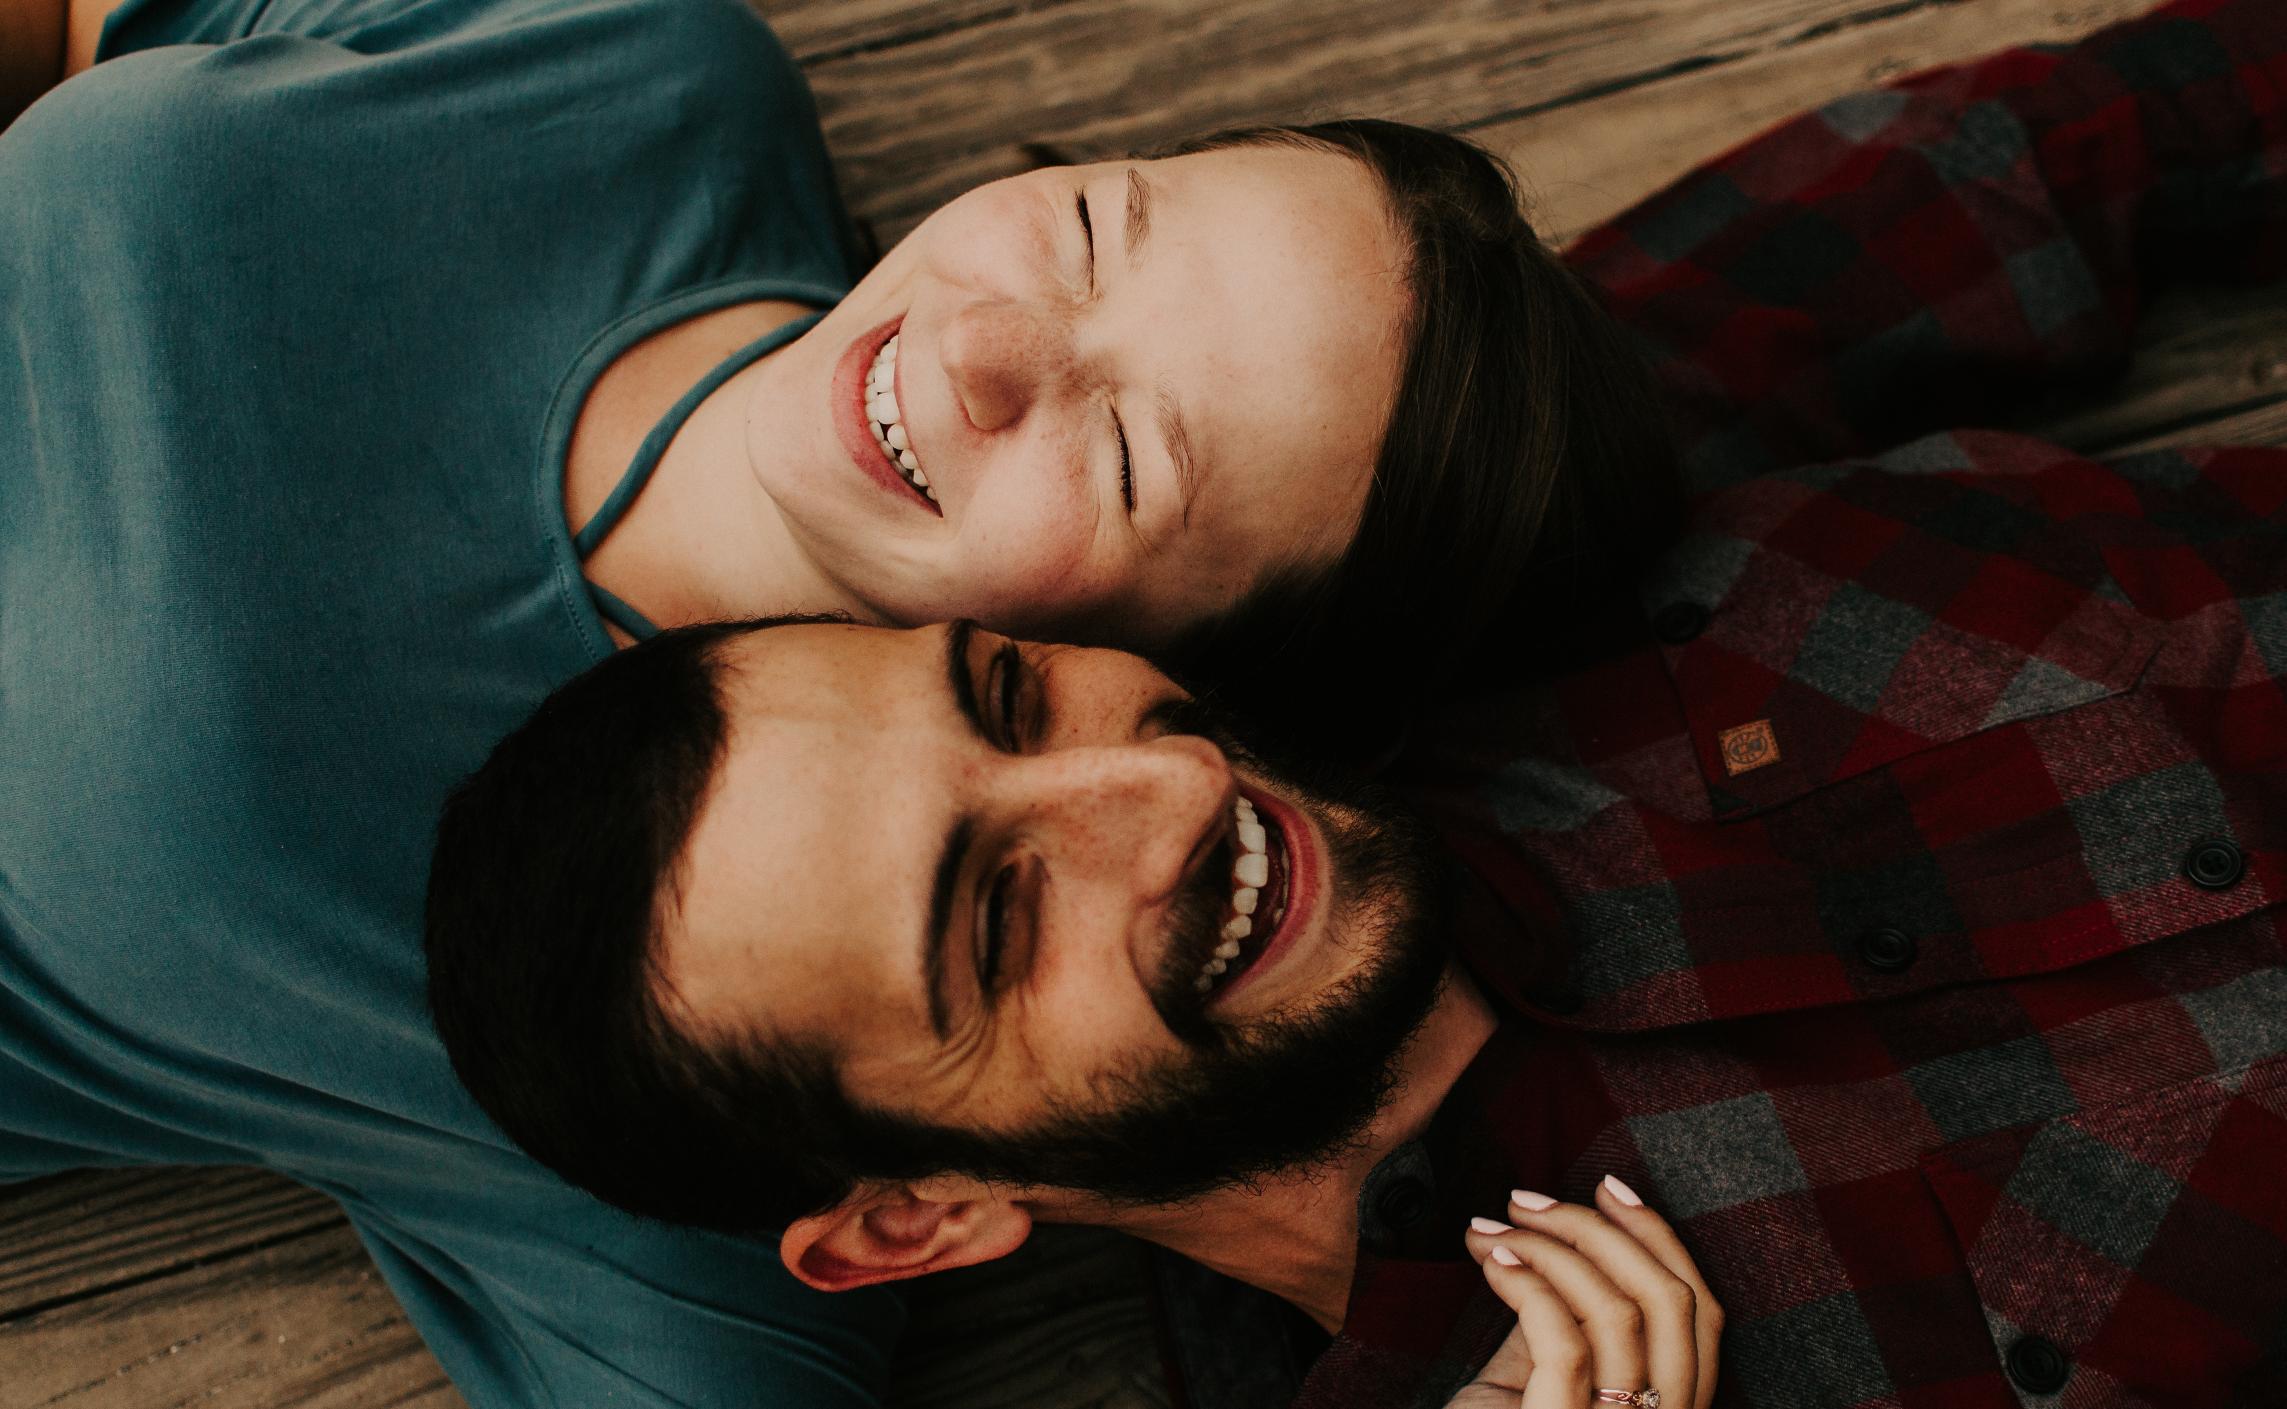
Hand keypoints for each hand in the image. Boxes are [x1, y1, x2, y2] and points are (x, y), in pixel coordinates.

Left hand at [1446, 1175, 1721, 1408]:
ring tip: (1491, 1228)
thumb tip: (1554, 1253)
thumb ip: (1563, 1332)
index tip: (1608, 1186)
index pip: (1700, 1313)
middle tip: (1527, 1199)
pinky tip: (1492, 1260)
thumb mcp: (1539, 1387)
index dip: (1660, 1239)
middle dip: (1601, 1230)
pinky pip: (1565, 1343)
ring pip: (1620, 1312)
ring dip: (1551, 1248)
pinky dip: (1530, 1285)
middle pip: (1671, 1302)